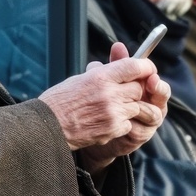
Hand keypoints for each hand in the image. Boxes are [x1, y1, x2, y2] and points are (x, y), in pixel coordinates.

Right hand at [38, 42, 169, 172]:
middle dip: (134, 90)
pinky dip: (121, 123)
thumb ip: (100, 73)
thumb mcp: (79, 79)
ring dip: (128, 107)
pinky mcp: (112, 129)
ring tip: (112, 108)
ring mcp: (113, 112)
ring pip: (135, 107)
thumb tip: (113, 67)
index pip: (133, 66)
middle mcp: (109, 93)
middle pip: (138, 88)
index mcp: (100, 76)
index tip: (147, 68)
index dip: (144, 66)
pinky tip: (106, 122)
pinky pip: (128, 124)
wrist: (48, 127)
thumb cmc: (58, 102)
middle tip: (125, 91)